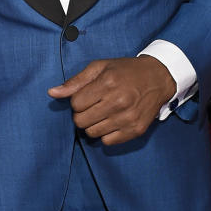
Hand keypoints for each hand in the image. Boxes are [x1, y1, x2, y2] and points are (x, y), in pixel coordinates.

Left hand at [48, 56, 174, 144]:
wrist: (159, 78)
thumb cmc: (126, 71)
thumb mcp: (100, 68)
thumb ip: (76, 82)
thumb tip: (52, 93)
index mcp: (108, 83)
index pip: (75, 104)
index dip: (78, 100)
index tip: (88, 95)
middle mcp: (118, 102)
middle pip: (81, 121)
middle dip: (83, 114)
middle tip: (94, 106)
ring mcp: (128, 118)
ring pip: (92, 133)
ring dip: (94, 125)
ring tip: (104, 113)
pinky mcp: (135, 130)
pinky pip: (107, 142)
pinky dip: (106, 134)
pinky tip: (113, 122)